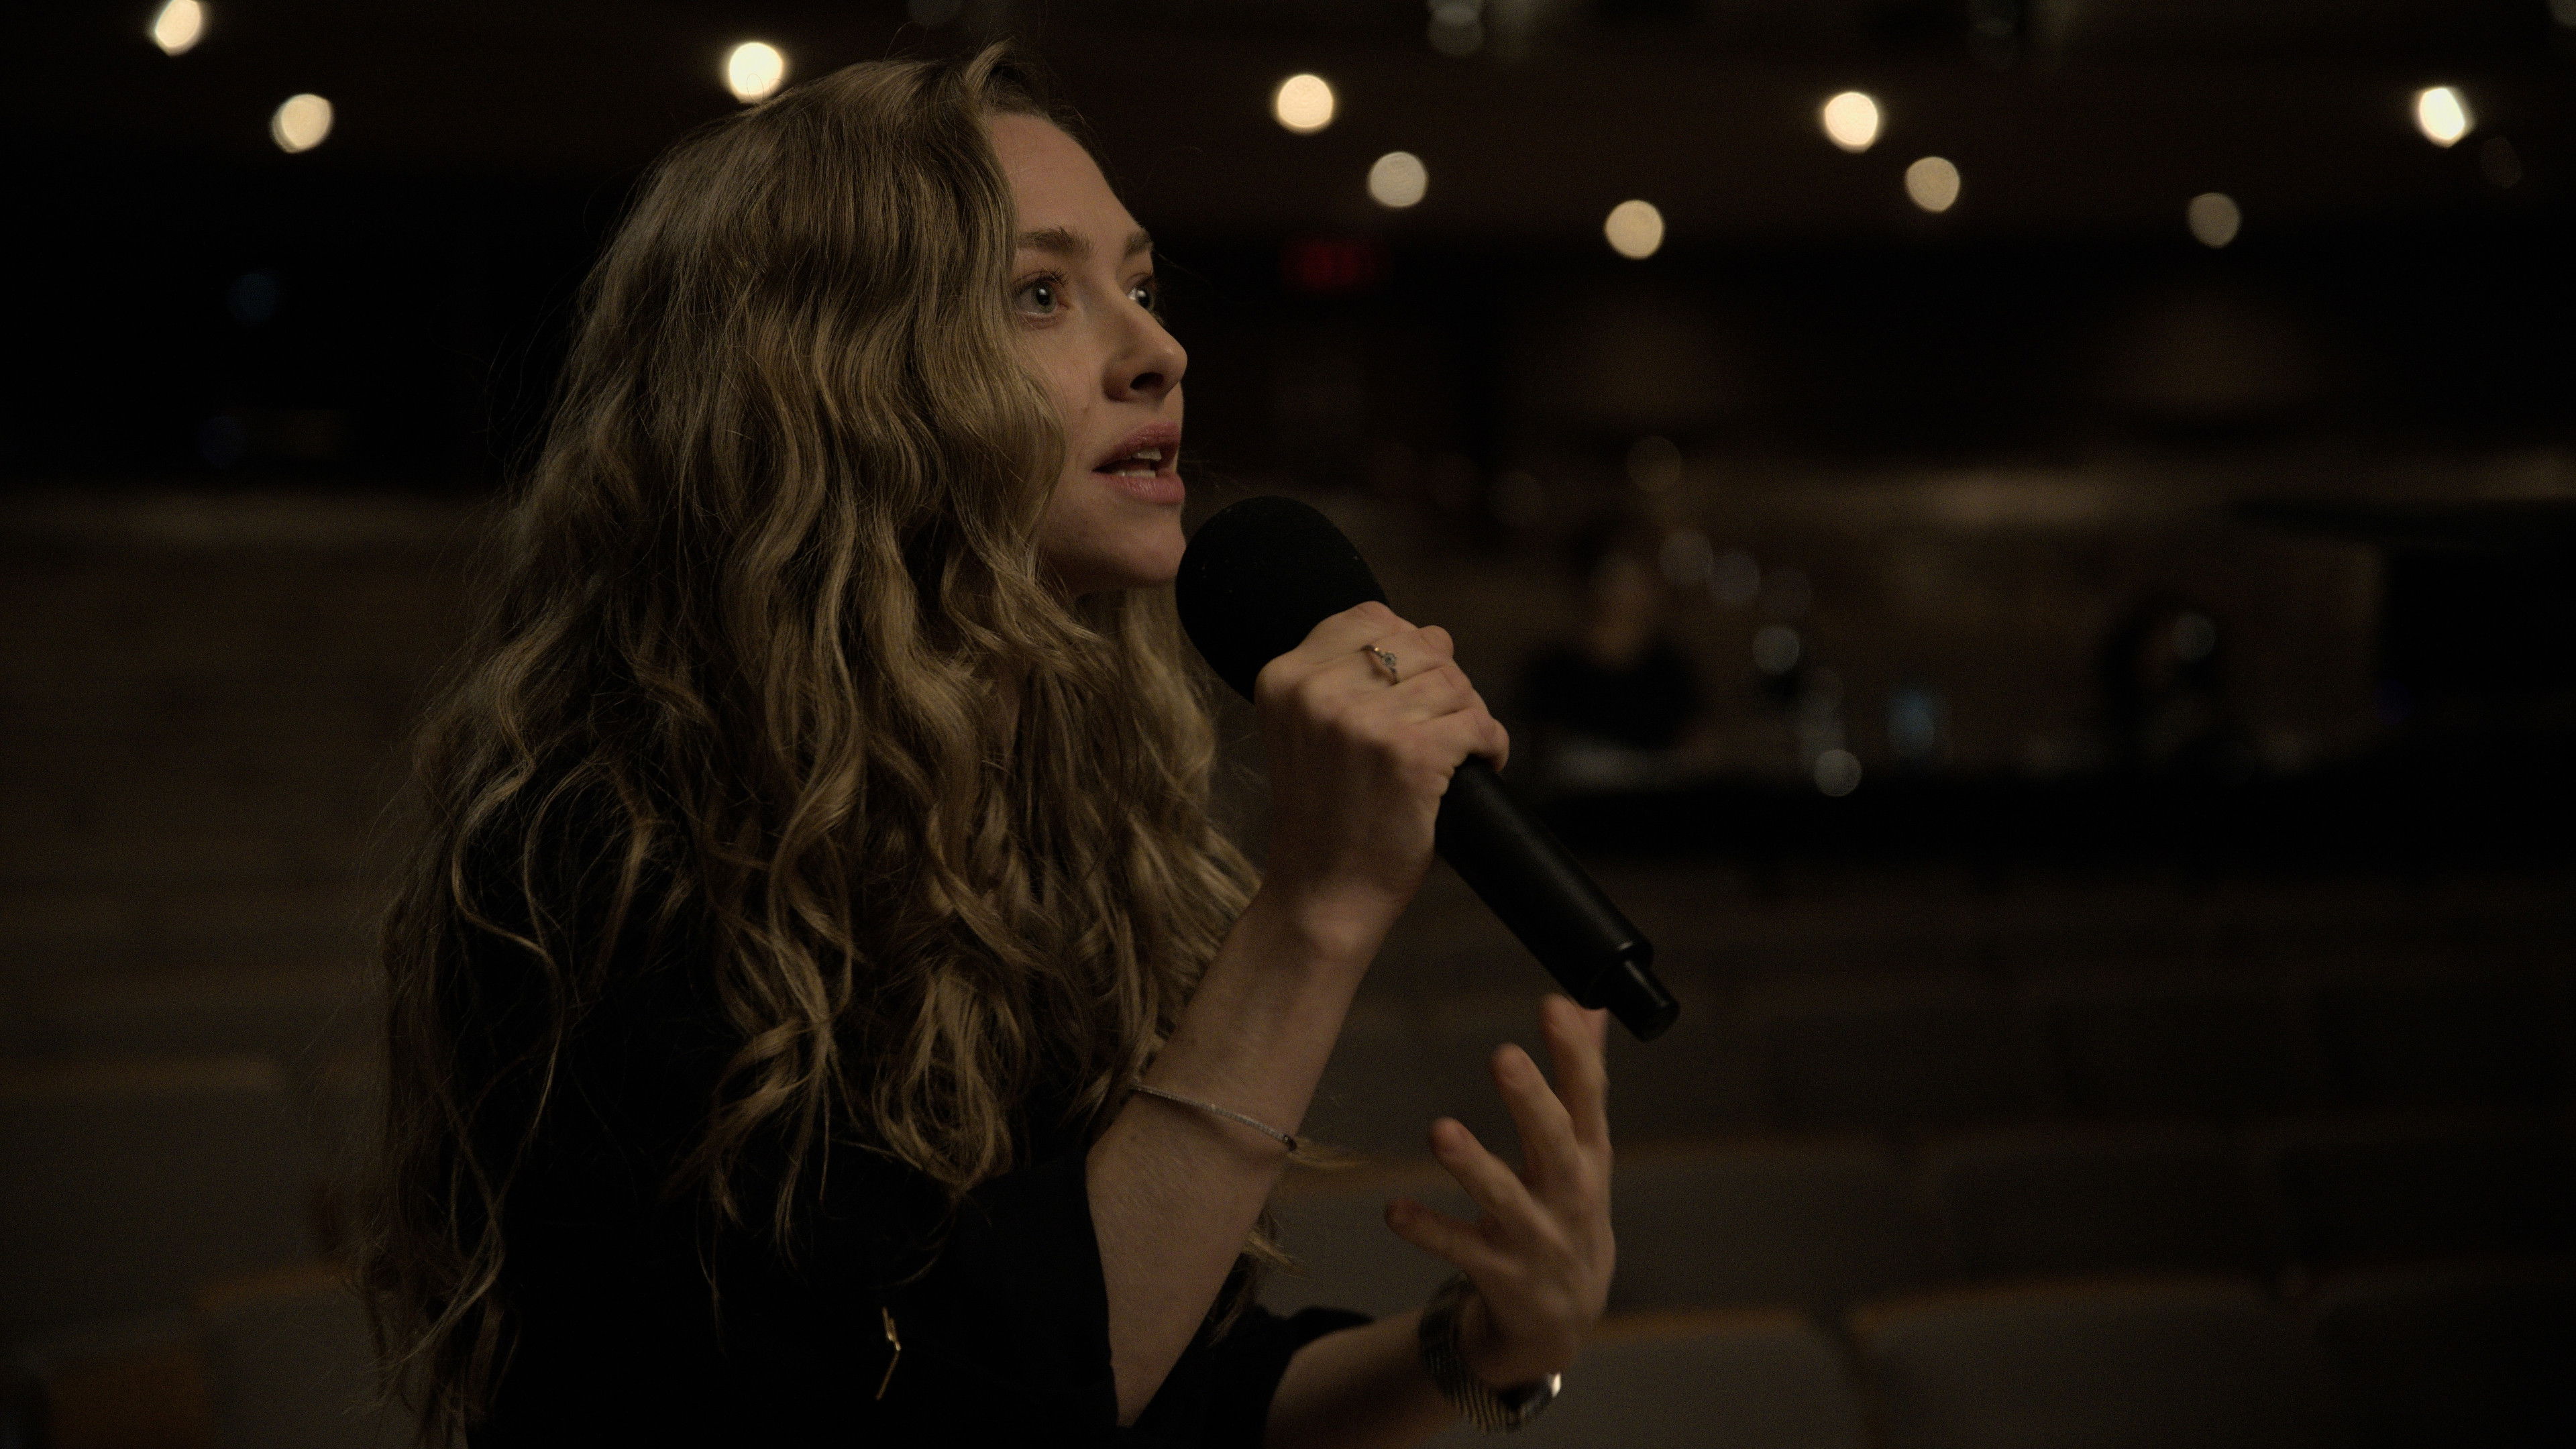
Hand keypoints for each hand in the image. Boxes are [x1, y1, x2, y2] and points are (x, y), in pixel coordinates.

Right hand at [1253, 601, 1508, 934]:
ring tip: (1459, 750)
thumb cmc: (1325, 816)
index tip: (1411, 690)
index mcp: (1285, 678)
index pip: (1369, 616)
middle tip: (1443, 726)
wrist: (1322, 894)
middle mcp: (1318, 692)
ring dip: (1469, 714)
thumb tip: (1437, 635)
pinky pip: (1479, 721)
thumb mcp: (1310, 732)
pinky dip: (1491, 744)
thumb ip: (1353, 676)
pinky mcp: (1412, 755)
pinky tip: (1481, 764)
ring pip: (1454, 681)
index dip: (1406, 646)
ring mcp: (1365, 722)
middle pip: (1419, 643)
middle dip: (1444, 682)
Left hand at [1384, 995, 1613, 1387]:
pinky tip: (1394, 1210)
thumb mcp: (1588, 1151)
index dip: (1576, 1053)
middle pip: (1555, 1144)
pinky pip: (1458, 1249)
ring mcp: (1535, 1238)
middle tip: (1503, 1055)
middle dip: (1532, 1102)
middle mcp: (1570, 1196)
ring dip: (1473, 1166)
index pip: (1589, 1099)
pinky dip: (1428, 1230)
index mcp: (1591, 1158)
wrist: (1564, 1317)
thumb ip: (1584, 1080)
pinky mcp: (1499, 1272)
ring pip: (1503, 1200)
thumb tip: (1590, 1006)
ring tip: (1440, 1130)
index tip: (1555, 1006)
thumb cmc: (1570, 1211)